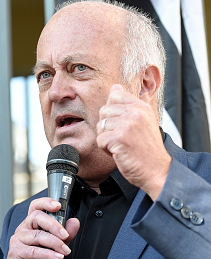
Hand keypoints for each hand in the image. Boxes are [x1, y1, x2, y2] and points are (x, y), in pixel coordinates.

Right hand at [2, 198, 79, 258]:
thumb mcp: (56, 249)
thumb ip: (65, 236)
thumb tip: (74, 222)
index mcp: (31, 225)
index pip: (36, 207)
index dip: (46, 203)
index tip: (58, 205)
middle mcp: (23, 230)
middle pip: (36, 217)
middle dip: (54, 224)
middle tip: (66, 235)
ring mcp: (18, 240)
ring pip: (37, 235)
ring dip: (54, 242)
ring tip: (65, 250)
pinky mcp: (16, 253)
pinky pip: (34, 250)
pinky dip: (48, 254)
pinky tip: (57, 257)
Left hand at [97, 84, 170, 199]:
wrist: (157, 171)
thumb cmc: (147, 149)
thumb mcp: (142, 121)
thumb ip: (128, 105)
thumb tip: (115, 87)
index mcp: (142, 107)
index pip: (115, 95)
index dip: (113, 112)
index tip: (124, 124)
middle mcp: (136, 112)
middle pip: (104, 111)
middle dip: (108, 127)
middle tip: (124, 138)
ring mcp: (127, 124)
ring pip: (100, 125)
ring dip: (107, 138)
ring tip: (122, 145)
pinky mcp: (119, 137)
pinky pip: (100, 139)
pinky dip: (106, 149)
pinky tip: (120, 152)